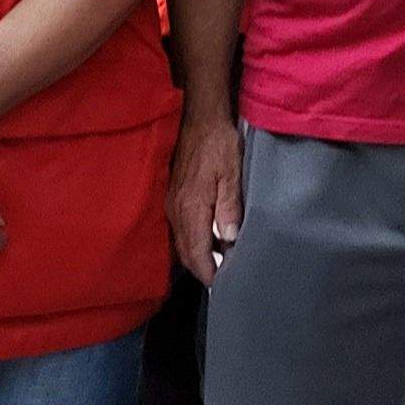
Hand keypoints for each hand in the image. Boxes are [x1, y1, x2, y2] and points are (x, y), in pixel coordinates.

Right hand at [170, 111, 243, 283]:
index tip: (221, 284)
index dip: (208, 272)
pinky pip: (181, 229)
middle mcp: (177, 211)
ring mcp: (173, 205)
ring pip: (182, 242)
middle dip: (202, 269)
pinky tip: (211, 239)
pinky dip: (194, 240)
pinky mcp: (175, 198)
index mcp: (191, 208)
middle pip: (186, 253)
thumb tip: (228, 238)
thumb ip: (229, 206)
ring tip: (219, 263)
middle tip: (222, 279)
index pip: (196, 253)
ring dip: (198, 256)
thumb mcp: (231, 173)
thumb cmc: (218, 143)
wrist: (199, 119)